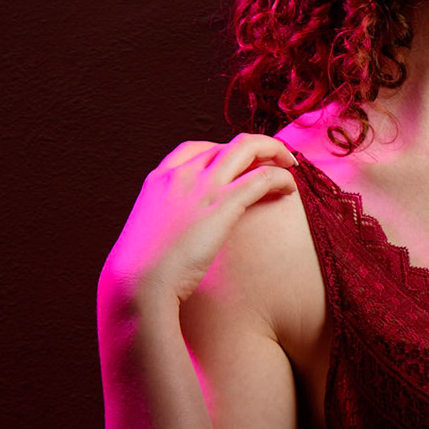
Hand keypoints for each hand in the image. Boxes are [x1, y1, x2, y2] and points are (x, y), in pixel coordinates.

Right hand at [100, 134, 295, 307]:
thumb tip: (174, 240)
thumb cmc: (141, 274)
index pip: (194, 148)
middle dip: (256, 147)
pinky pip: (262, 178)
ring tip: (290, 165)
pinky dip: (281, 178)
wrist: (138, 284)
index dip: (221, 150)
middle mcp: (181, 175)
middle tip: (274, 160)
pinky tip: (289, 188)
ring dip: (274, 151)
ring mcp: (202, 186)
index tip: (237, 165)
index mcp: (159, 180)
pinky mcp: (222, 204)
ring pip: (247, 147)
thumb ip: (165, 227)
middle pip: (226, 144)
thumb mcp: (148, 238)